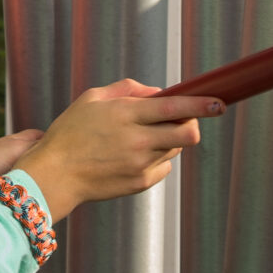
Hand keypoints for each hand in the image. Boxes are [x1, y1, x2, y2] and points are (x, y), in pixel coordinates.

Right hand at [12, 80, 221, 217]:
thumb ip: (128, 90)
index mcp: (126, 114)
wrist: (54, 175)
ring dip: (168, 141)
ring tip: (141, 139)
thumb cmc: (70, 133)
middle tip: (181, 121)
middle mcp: (137, 140)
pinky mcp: (141, 182)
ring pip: (175, 149)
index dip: (201, 105)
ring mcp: (140, 164)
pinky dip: (156, 159)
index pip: (175, 108)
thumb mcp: (92, 99)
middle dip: (192, 125)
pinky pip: (163, 168)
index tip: (218, 103)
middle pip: (187, 134)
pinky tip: (132, 157)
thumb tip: (158, 92)